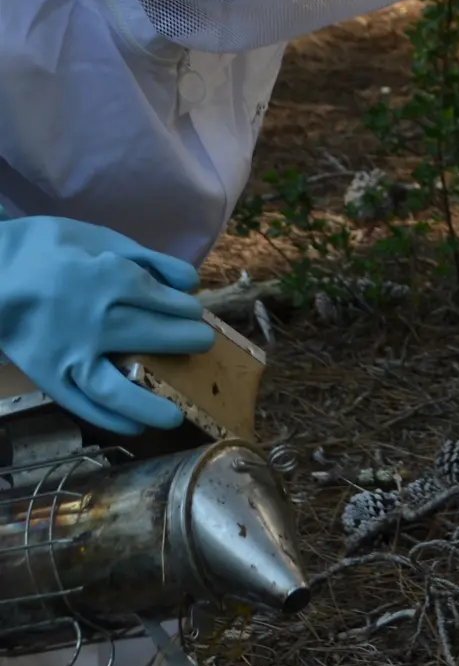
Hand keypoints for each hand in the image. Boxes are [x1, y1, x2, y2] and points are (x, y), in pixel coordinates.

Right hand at [0, 215, 215, 435]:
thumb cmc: (50, 249)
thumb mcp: (102, 238)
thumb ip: (149, 259)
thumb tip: (191, 282)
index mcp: (112, 281)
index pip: (166, 301)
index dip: (185, 309)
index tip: (193, 312)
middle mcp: (97, 321)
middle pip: (154, 336)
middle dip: (186, 340)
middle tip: (202, 344)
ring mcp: (71, 353)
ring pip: (118, 387)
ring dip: (151, 404)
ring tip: (178, 415)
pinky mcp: (48, 375)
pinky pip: (82, 404)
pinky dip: (109, 418)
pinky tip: (135, 427)